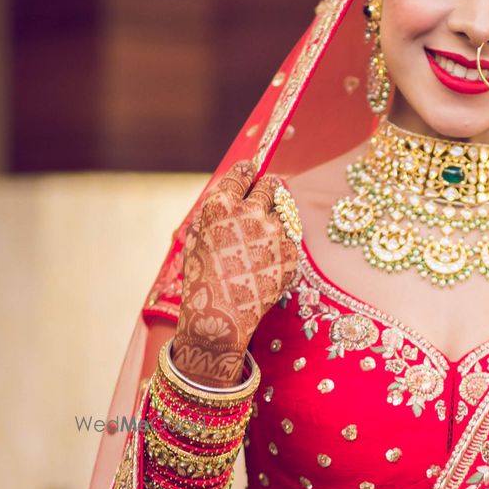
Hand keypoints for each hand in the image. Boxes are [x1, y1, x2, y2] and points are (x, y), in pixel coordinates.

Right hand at [173, 160, 297, 384]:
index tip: (252, 175)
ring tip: (262, 238)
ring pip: (285, 209)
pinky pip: (291, 235)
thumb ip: (217, 209)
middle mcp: (249, 213)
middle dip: (268, 191)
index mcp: (220, 205)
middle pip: (272, 185)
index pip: (244, 171)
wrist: (220, 317)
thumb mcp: (197, 236)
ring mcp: (273, 233)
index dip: (249, 172)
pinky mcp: (290, 252)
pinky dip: (282, 241)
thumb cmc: (203, 276)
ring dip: (277, 216)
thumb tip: (238, 186)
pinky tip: (266, 258)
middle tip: (263, 204)